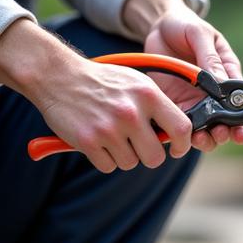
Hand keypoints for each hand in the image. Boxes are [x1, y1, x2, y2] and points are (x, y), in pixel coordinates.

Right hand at [0, 19, 192, 172]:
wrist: (59, 76)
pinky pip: (108, 166)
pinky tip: (97, 140)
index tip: (177, 149)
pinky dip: (103, 159)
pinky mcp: (88, 141)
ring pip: (130, 163)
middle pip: (155, 157)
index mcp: (149, 95)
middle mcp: (131, 112)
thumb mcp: (137, 84)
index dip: (183, 145)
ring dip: (123, 156)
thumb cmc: (103, 81)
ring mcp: (109, 128)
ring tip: (112, 136)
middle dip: (148, 156)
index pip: (182, 128)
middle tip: (138, 146)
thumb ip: (157, 106)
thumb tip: (176, 134)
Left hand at [144, 6, 242, 154]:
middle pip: (224, 118)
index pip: (239, 98)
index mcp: (227, 71)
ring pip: (204, 125)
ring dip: (205, 136)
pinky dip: (181, 132)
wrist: (158, 26)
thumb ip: (209, 57)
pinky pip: (180, 121)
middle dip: (224, 131)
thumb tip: (222, 82)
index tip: (241, 131)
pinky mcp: (174, 101)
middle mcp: (213, 90)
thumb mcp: (200, 35)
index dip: (242, 118)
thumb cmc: (185, 25)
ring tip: (202, 139)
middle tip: (220, 135)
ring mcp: (194, 98)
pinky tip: (180, 137)